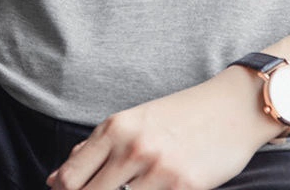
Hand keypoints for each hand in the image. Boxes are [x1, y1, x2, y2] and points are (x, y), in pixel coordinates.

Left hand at [45, 67, 286, 189]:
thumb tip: (56, 179)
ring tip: (132, 188)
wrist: (233, 107)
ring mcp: (158, 169)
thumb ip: (98, 147)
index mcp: (116, 127)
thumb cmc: (181, 115)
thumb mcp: (135, 121)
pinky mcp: (184, 188)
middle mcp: (132, 147)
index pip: (69, 178)